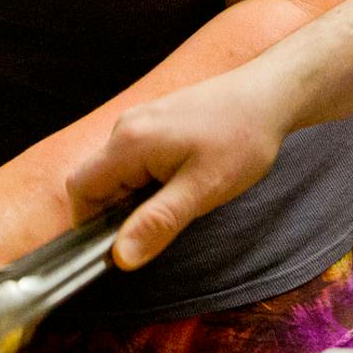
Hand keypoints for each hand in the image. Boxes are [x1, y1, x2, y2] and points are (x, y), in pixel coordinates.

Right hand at [65, 67, 295, 272]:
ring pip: (119, 173)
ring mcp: (141, 121)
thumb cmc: (242, 139)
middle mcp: (126, 127)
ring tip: (182, 200)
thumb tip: (119, 257)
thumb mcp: (203, 189)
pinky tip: (185, 183)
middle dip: (120, 212)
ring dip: (138, 197)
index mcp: (129, 142)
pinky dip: (151, 181)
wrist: (271, 94)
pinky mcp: (157, 122)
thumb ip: (158, 222)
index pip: (80, 189)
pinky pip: (137, 160)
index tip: (117, 248)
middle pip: (98, 182)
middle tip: (162, 225)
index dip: (89, 224)